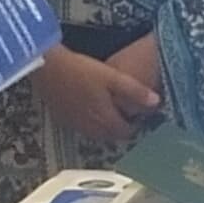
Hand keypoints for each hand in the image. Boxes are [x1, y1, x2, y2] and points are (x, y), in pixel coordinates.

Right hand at [32, 44, 160, 148]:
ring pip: (97, 133)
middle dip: (122, 126)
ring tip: (111, 107)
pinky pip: (83, 127)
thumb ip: (135, 91)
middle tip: (127, 109)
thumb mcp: (112, 77)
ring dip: (106, 125)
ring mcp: (76, 125)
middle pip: (112, 135)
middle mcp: (91, 129)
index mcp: (105, 120)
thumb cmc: (81, 70)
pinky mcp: (64, 119)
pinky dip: (91, 121)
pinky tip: (90, 105)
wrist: (47, 67)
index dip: (136, 123)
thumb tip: (156, 102)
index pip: (127, 132)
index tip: (140, 112)